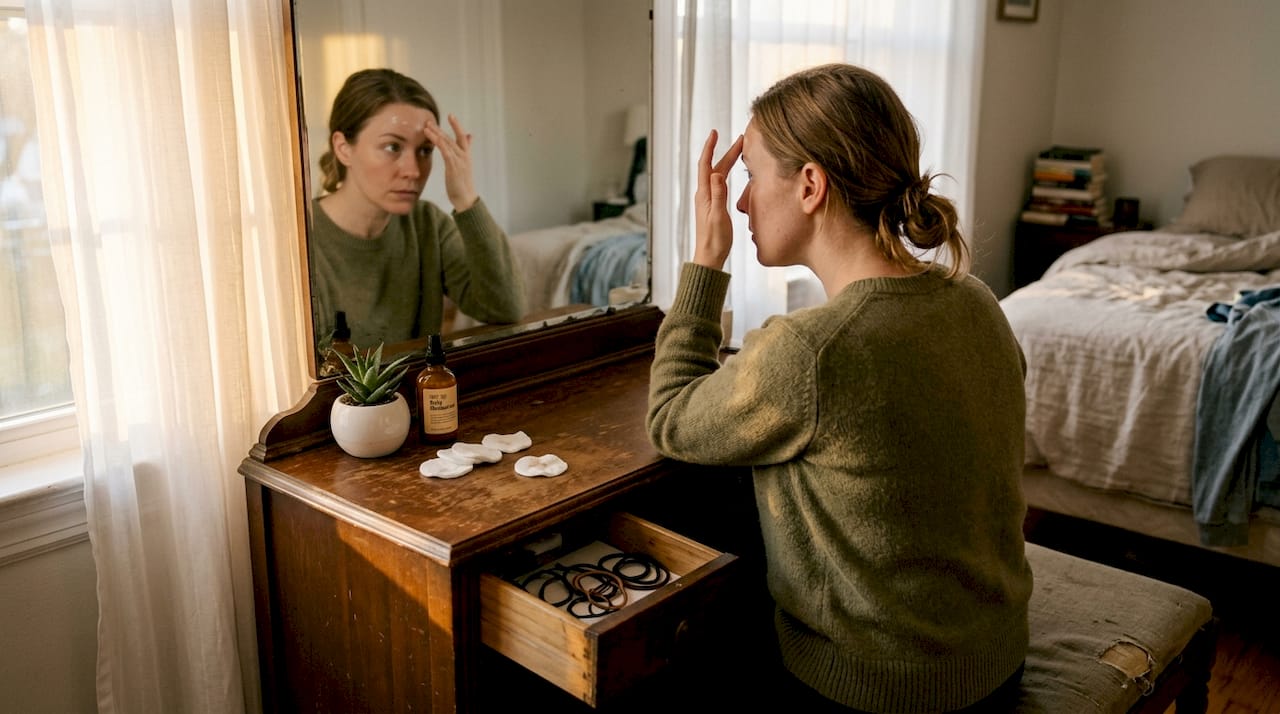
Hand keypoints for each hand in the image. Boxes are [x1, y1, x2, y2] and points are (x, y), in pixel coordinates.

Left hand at [424, 114, 478, 211]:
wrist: (466, 199)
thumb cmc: (463, 184)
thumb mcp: (465, 165)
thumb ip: (466, 149)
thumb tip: (470, 136)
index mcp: (466, 155)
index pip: (462, 136)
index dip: (457, 125)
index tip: (451, 115)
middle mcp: (464, 156)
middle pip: (452, 138)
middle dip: (440, 129)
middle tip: (429, 121)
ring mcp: (459, 160)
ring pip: (447, 143)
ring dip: (436, 134)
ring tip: (427, 127)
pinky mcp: (453, 166)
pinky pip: (445, 151)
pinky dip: (438, 142)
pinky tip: (431, 137)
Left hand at [693, 129, 742, 269]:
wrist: (709, 257)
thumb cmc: (714, 240)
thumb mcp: (718, 217)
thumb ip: (718, 195)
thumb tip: (717, 174)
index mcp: (704, 195)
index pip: (706, 165)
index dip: (710, 148)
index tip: (714, 133)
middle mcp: (704, 194)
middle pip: (715, 167)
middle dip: (726, 151)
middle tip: (740, 139)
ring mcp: (708, 200)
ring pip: (718, 174)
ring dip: (727, 161)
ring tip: (739, 150)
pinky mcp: (713, 206)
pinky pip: (720, 183)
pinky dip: (727, 173)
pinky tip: (731, 173)